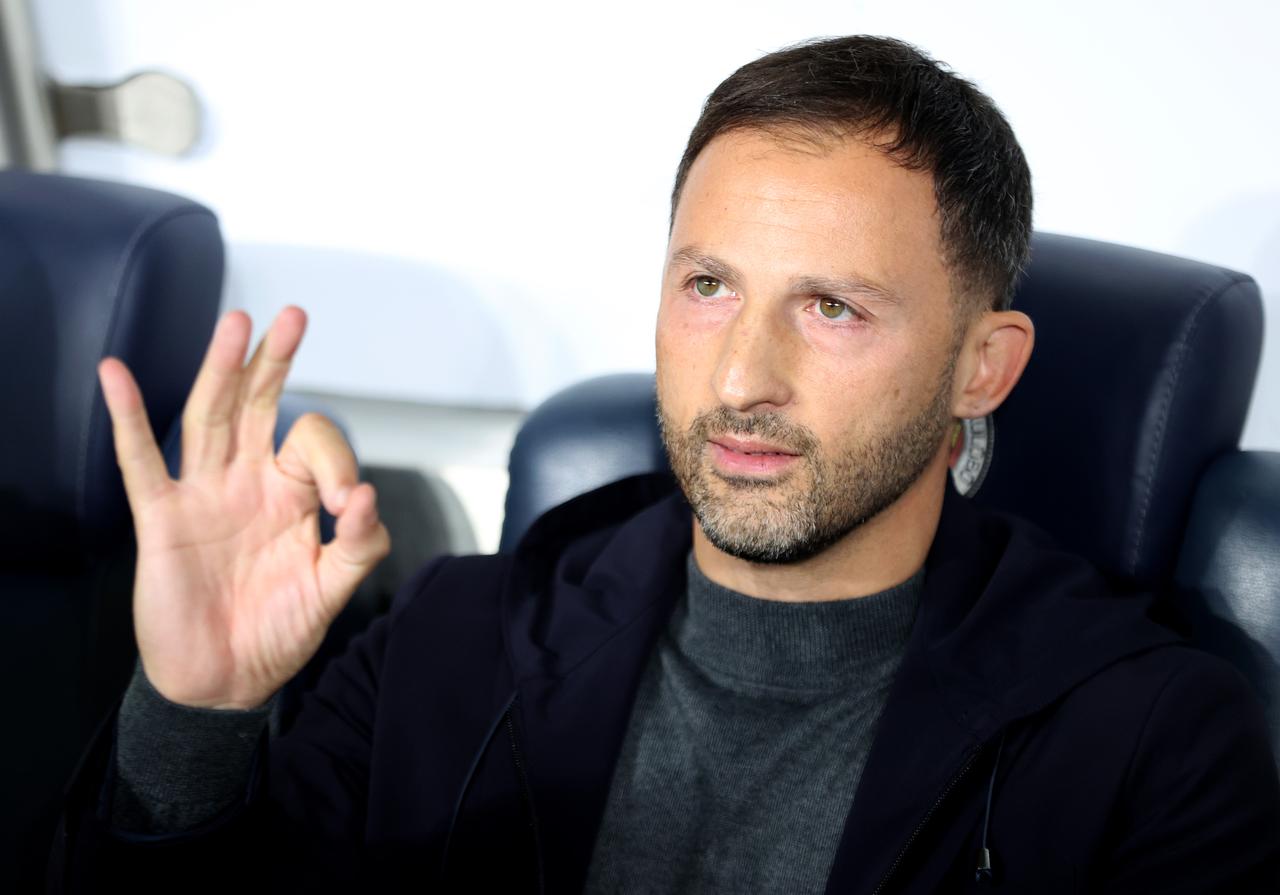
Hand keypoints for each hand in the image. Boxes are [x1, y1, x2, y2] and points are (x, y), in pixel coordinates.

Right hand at [98, 306, 390, 708]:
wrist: (225, 682)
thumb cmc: (277, 631)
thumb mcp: (333, 589)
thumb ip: (360, 545)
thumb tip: (367, 496)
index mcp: (293, 494)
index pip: (313, 442)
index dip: (336, 461)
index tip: (346, 508)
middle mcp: (248, 482)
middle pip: (258, 406)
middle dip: (274, 361)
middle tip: (293, 315)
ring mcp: (203, 494)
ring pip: (209, 418)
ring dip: (220, 369)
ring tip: (235, 323)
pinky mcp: (162, 518)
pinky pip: (140, 461)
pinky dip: (127, 418)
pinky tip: (115, 373)